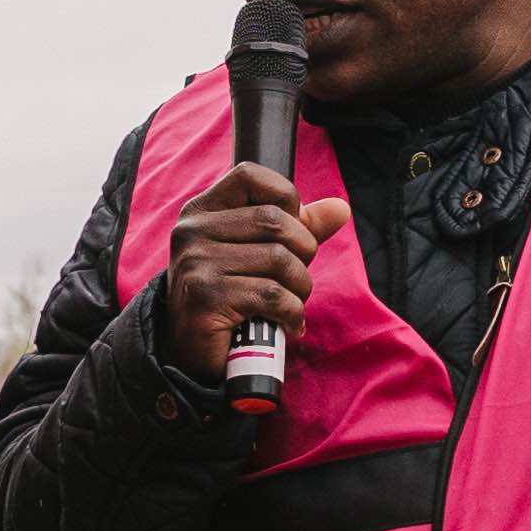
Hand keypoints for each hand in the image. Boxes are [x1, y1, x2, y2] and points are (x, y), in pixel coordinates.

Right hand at [157, 156, 353, 382]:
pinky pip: (273, 296)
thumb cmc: (228, 299)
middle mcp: (193, 232)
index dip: (285, 198)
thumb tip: (341, 208)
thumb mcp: (257, 255)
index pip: (250, 175)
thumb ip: (297, 229)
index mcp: (201, 212)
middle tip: (294, 279)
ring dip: (300, 289)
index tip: (289, 232)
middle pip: (276, 221)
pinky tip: (286, 324)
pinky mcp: (206, 299)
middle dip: (302, 252)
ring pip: (280, 260)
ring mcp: (197, 264)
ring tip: (290, 304)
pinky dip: (292, 313)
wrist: (190, 355)